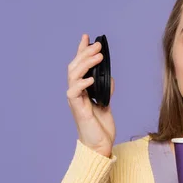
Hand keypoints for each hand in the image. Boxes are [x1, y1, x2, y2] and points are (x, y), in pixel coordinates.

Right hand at [67, 34, 115, 157]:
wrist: (100, 145)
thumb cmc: (100, 127)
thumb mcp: (106, 104)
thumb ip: (106, 90)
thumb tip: (110, 78)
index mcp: (82, 90)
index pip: (80, 66)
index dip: (82, 51)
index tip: (88, 37)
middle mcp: (76, 93)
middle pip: (75, 67)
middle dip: (85, 53)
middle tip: (97, 45)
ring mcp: (75, 100)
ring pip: (73, 76)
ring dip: (85, 64)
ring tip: (98, 56)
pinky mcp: (78, 109)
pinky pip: (74, 92)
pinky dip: (82, 84)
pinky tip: (91, 79)